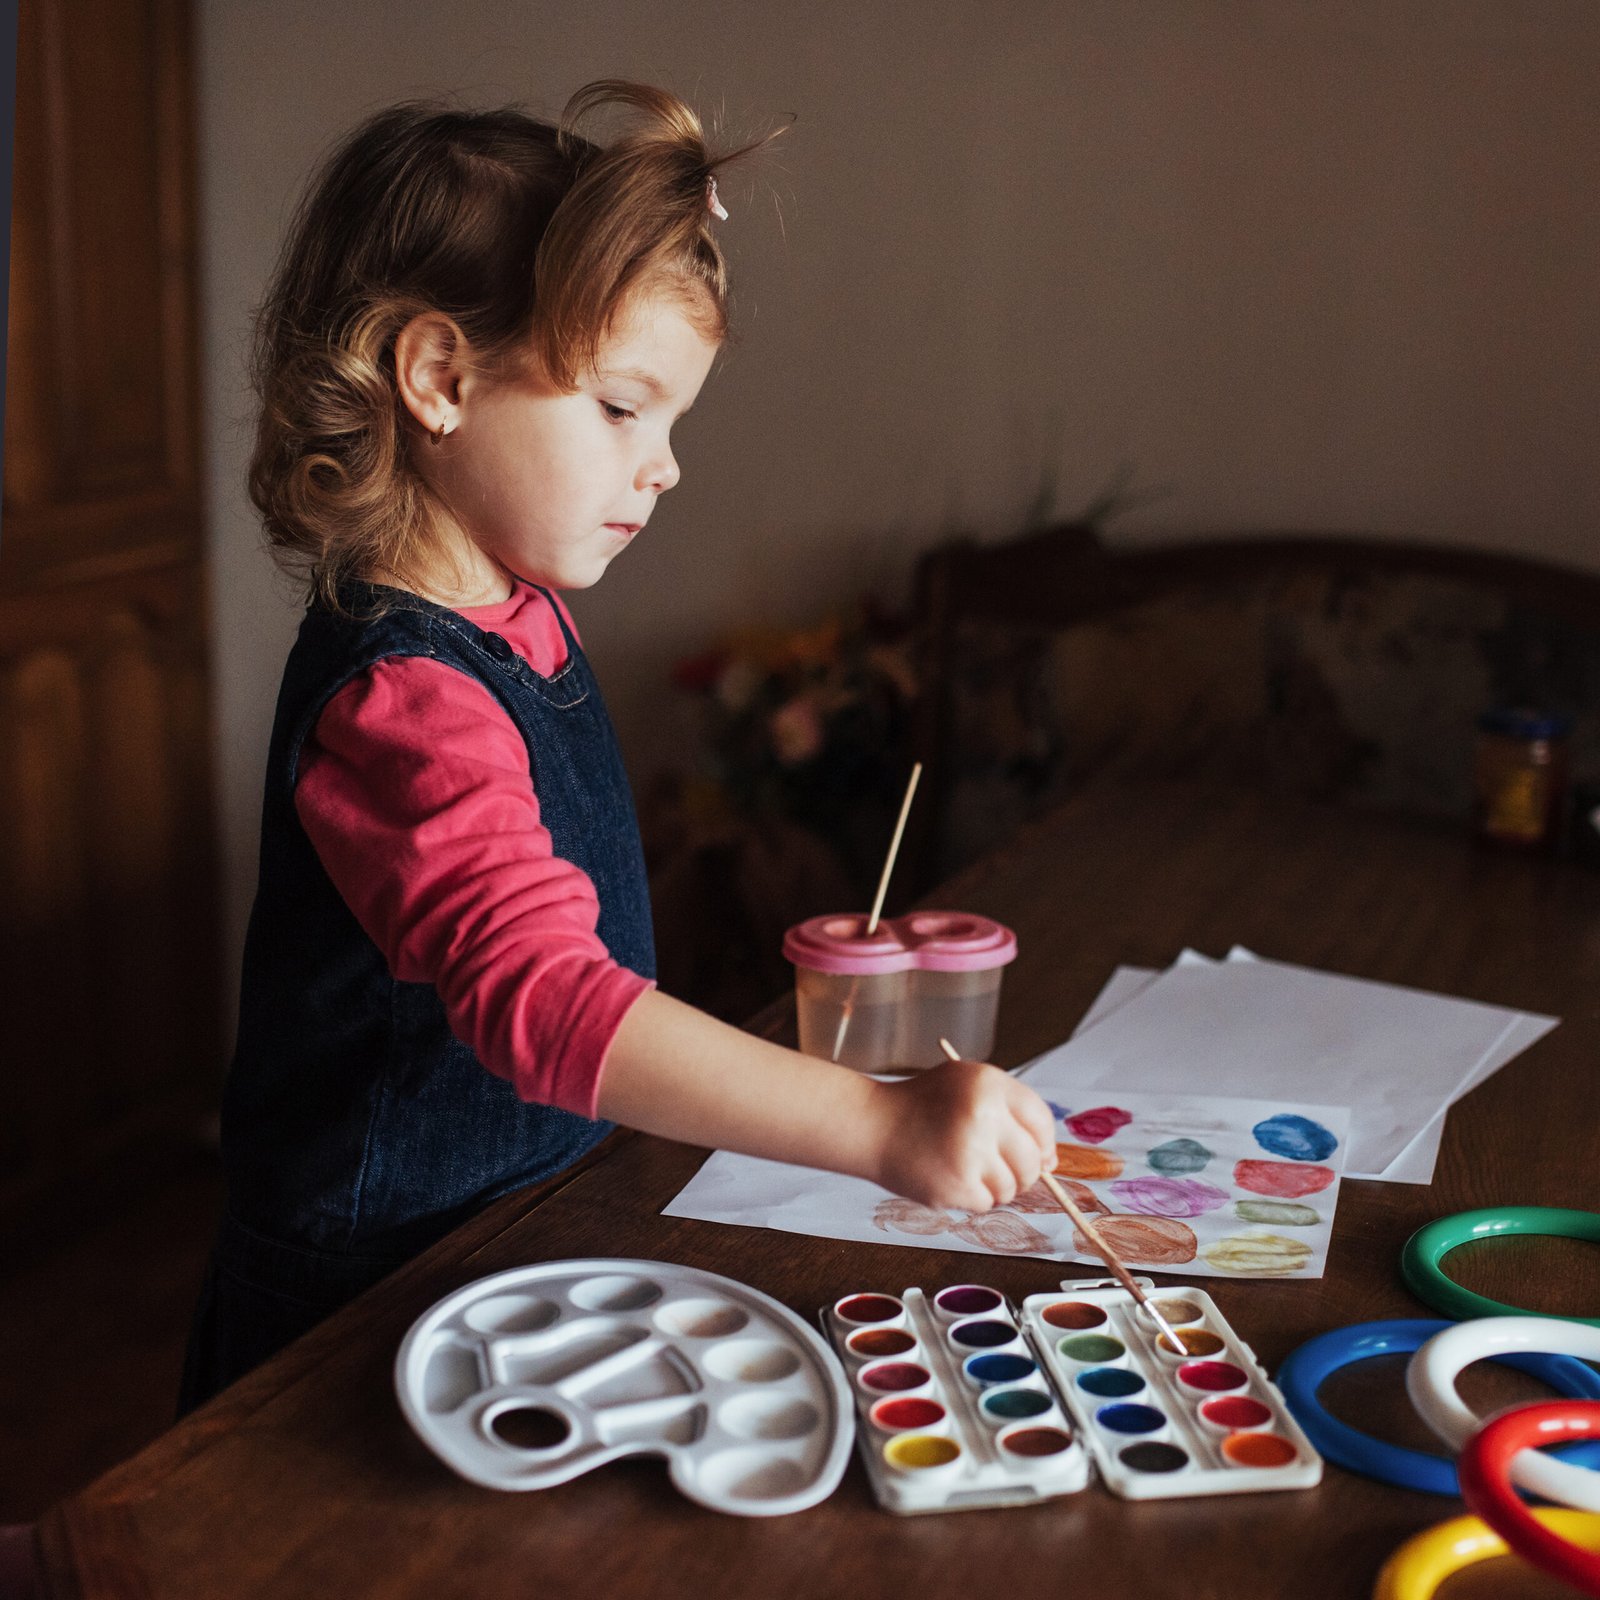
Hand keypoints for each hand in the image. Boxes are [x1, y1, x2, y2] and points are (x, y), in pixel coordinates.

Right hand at [867, 1058, 1056, 1210]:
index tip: (1037, 1154)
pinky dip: (972, 1197)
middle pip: (1032, 1160)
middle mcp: (984, 1115)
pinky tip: (949, 1177)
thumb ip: (1011, 1113)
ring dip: (994, 1185)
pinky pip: (987, 1202)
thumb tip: (1051, 1162)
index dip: (1043, 1143)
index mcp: (989, 1084)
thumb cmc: (923, 1105)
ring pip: (1011, 1187)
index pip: (1041, 1120)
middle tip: (995, 1166)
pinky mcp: (957, 1185)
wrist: (873, 1125)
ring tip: (963, 1167)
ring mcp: (970, 1152)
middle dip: (1021, 1171)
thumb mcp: (967, 1086)